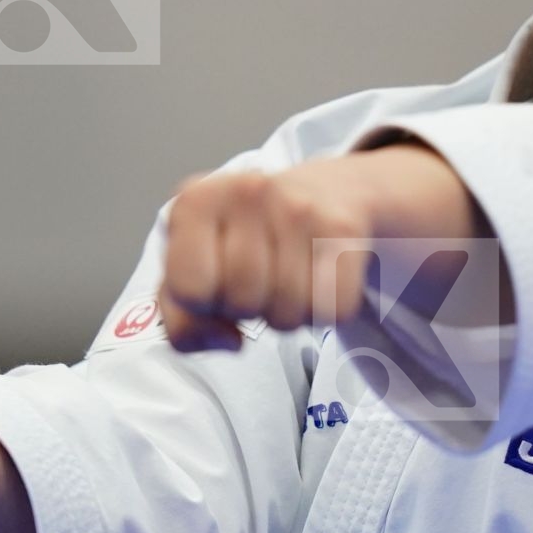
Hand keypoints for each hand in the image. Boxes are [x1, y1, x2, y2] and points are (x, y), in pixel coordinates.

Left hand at [157, 145, 490, 352]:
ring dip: (296, 313)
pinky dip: (334, 310)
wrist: (351, 190)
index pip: (184, 292)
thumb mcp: (207, 263)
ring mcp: (295, 201)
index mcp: (195, 199)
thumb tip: (219, 342)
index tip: (222, 298)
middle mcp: (243, 189)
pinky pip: (331, 308)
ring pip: (283, 312)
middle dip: (256, 311)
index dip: (203, 313)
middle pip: (239, 303)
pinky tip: (332, 279)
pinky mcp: (344, 222)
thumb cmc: (265, 238)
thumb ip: (181, 314)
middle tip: (273, 282)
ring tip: (301, 278)